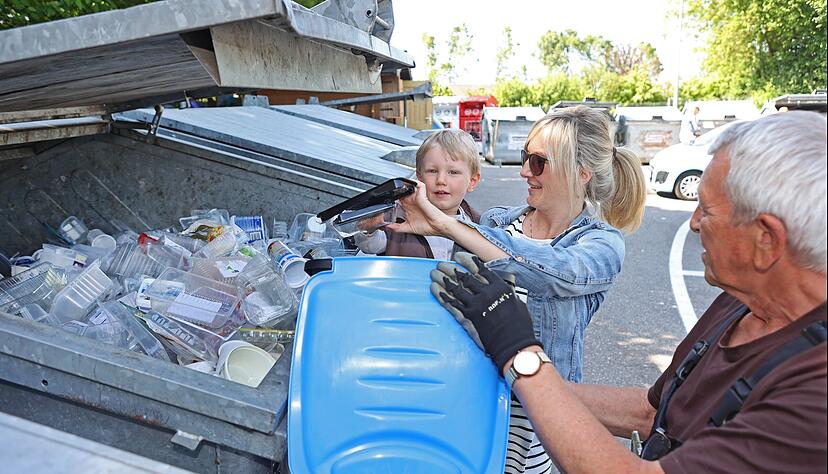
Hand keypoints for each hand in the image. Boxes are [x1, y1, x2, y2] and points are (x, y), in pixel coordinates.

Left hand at [386, 180, 451, 235]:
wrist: (438, 227)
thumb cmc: (428, 227)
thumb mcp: (408, 228)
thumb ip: (396, 227)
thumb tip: (386, 227)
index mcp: (409, 208)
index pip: (397, 200)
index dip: (390, 200)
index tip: (383, 202)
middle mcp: (412, 202)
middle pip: (401, 192)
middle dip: (393, 192)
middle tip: (386, 194)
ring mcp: (417, 198)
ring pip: (408, 186)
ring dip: (402, 185)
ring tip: (394, 188)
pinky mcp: (422, 195)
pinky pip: (417, 184)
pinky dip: (412, 183)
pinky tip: (405, 185)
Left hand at [430, 252, 539, 371]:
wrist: (513, 343)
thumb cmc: (520, 326)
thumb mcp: (518, 303)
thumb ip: (507, 293)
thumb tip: (504, 289)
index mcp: (500, 287)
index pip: (481, 270)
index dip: (468, 261)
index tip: (459, 257)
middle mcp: (486, 293)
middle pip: (465, 277)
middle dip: (452, 269)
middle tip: (442, 264)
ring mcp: (477, 304)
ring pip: (456, 289)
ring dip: (444, 280)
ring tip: (435, 274)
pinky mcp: (469, 316)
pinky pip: (453, 304)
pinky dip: (444, 297)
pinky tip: (437, 290)